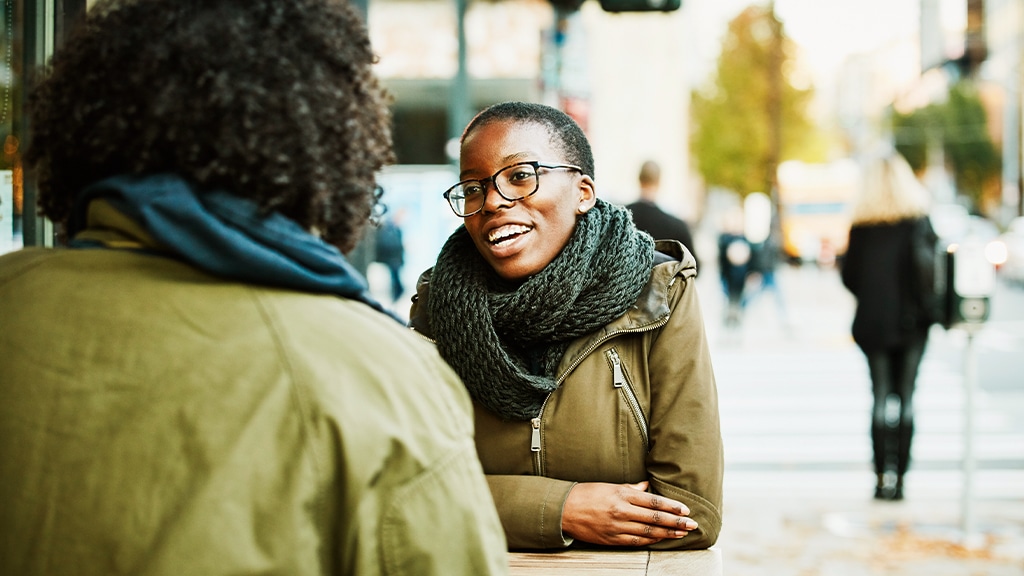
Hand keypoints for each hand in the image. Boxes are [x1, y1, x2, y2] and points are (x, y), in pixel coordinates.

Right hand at [561, 480, 697, 546]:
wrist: (564, 509)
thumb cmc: (586, 494)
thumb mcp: (610, 486)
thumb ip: (631, 488)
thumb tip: (648, 487)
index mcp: (622, 495)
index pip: (653, 502)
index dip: (671, 507)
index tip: (685, 510)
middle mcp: (621, 511)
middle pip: (655, 519)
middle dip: (676, 522)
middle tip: (692, 525)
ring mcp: (617, 527)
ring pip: (648, 533)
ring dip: (667, 534)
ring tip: (681, 534)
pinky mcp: (612, 539)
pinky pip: (635, 542)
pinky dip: (650, 542)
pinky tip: (661, 540)